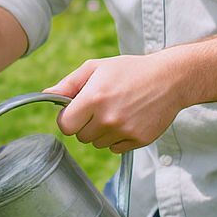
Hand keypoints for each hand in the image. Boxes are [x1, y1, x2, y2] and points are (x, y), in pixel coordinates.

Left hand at [44, 53, 184, 151]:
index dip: (67, 119)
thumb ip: (68, 84)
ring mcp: (125, 130)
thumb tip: (47, 96)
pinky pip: (115, 148)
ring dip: (101, 132)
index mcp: (93, 99)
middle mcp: (108, 118)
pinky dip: (117, 138)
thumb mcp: (95, 68)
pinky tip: (128, 120)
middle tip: (99, 108)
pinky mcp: (139, 140)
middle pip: (80, 136)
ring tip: (116, 111)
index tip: (75, 111)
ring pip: (97, 144)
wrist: (169, 79)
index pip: (65, 126)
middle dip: (85, 124)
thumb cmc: (129, 70)